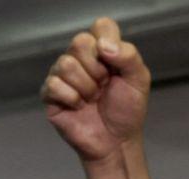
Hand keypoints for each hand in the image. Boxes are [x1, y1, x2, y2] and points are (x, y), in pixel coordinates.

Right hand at [42, 17, 150, 162]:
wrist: (116, 142)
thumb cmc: (127, 110)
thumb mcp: (138, 80)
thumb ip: (128, 55)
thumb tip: (102, 46)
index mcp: (102, 50)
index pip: (100, 26)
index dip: (107, 41)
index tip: (115, 63)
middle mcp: (80, 58)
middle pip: (79, 42)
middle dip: (97, 69)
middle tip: (104, 85)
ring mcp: (62, 75)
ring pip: (65, 64)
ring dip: (86, 87)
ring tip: (92, 99)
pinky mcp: (50, 94)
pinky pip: (54, 85)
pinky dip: (71, 98)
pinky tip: (79, 107)